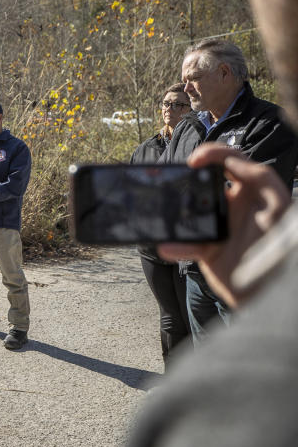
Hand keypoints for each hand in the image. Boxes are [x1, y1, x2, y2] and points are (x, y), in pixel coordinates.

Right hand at [158, 143, 290, 307]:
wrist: (272, 293)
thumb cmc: (281, 248)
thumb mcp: (279, 207)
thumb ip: (261, 178)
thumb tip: (232, 161)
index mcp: (253, 192)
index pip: (230, 161)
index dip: (211, 153)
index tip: (193, 161)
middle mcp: (234, 207)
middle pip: (205, 183)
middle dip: (187, 179)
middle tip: (174, 181)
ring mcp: (220, 228)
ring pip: (190, 213)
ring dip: (175, 214)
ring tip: (164, 213)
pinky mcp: (210, 251)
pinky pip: (186, 244)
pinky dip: (175, 246)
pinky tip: (168, 247)